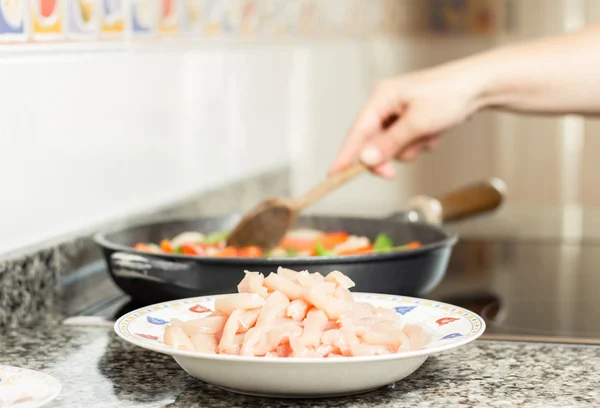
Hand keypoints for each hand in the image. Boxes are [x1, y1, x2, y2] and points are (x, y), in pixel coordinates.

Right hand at [329, 61, 486, 177]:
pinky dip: (421, 143)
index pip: (356, 131)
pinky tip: (435, 131)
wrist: (480, 86)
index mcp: (382, 97)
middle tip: (391, 174)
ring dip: (410, 148)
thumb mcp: (416, 124)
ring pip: (392, 146)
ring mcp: (400, 113)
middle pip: (373, 142)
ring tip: (429, 134)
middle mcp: (386, 104)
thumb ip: (388, 144)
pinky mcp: (412, 120)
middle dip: (388, 155)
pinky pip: (407, 143)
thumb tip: (365, 160)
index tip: (333, 173)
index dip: (345, 154)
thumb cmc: (449, 96)